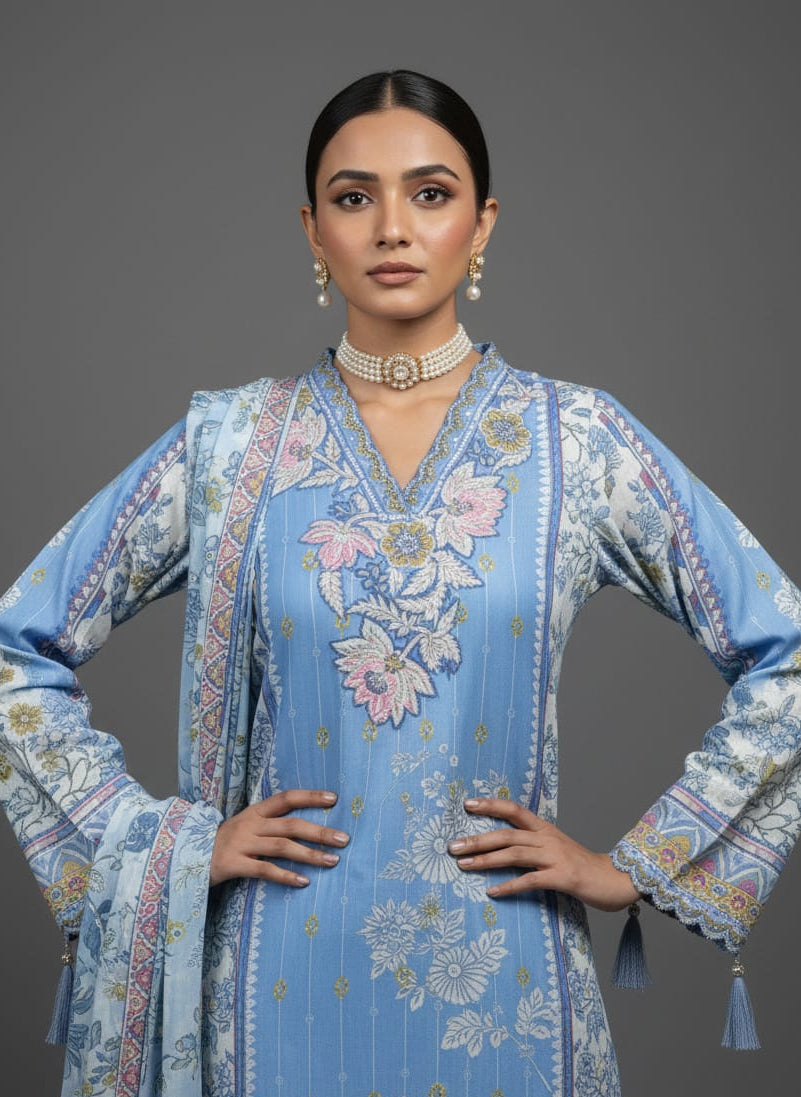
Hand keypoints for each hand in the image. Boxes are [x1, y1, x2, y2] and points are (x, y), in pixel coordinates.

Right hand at [209, 789, 348, 887]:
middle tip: (344, 839)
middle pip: (290, 824)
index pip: (286, 798)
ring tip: (332, 861)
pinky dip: (286, 876)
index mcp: (254, 812)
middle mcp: (249, 824)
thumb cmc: (223, 844)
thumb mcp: (245, 827)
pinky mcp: (232, 864)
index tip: (334, 799)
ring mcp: (240, 843)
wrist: (184, 858)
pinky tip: (304, 882)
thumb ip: (270, 825)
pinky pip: (264, 870)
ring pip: (282, 847)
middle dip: (319, 831)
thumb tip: (306, 828)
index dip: (310, 797)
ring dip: (310, 854)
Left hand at [448, 798, 640, 911]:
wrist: (618, 879)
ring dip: (486, 860)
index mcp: (545, 829)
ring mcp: (555, 857)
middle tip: (452, 846)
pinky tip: (492, 892)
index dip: (491, 805)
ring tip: (464, 865)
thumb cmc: (583, 867)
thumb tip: (504, 849)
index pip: (514, 810)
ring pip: (513, 855)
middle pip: (506, 835)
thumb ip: (533, 846)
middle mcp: (547, 839)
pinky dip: (509, 886)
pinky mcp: (562, 878)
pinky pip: (530, 881)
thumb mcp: (557, 848)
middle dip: (477, 839)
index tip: (467, 804)